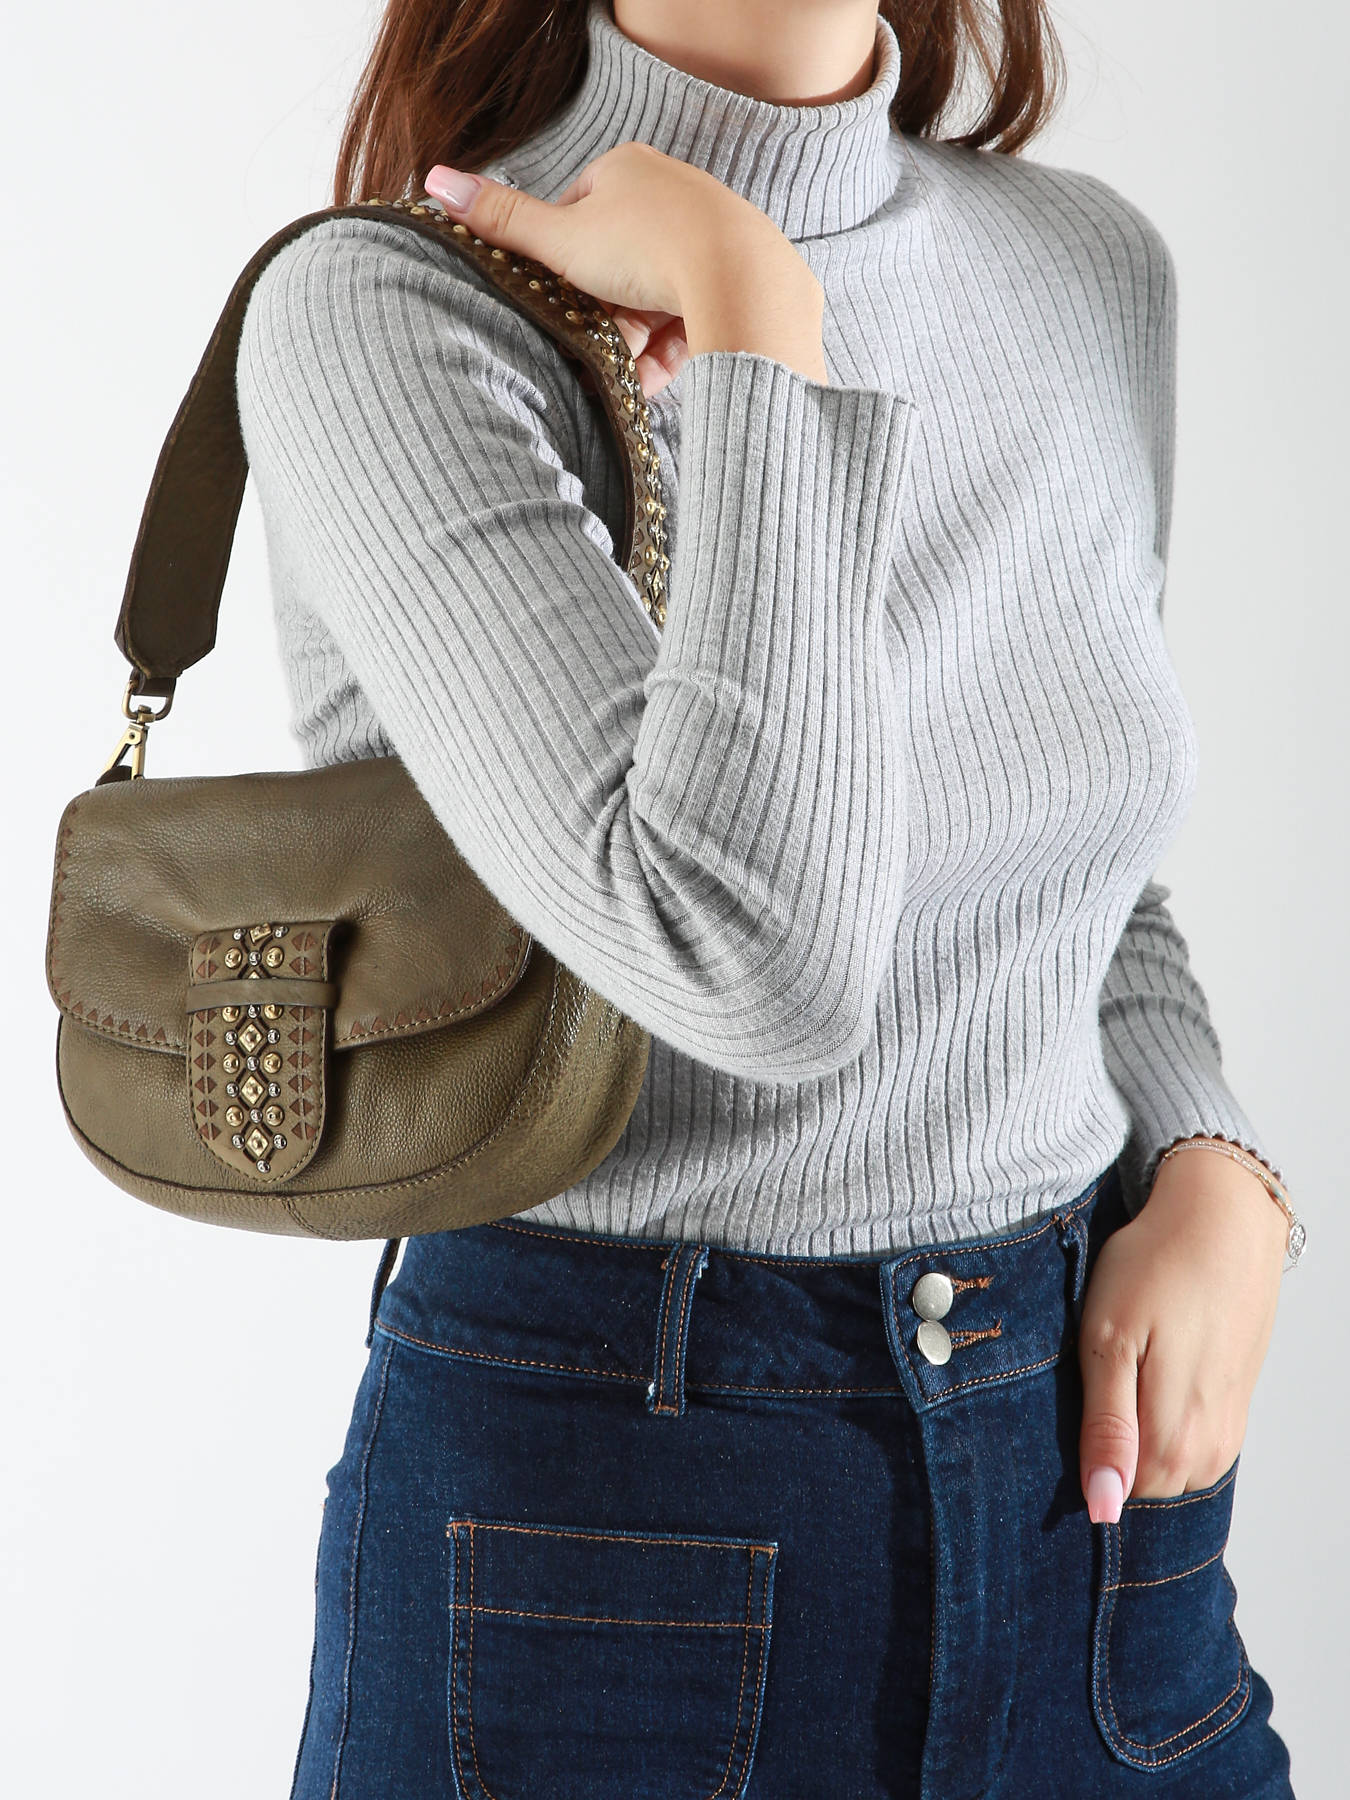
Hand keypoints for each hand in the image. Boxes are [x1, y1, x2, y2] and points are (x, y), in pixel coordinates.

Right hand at [423, 146, 823, 395]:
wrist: (740, 279)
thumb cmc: (650, 249)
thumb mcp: (562, 238)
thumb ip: (502, 219)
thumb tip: (435, 180)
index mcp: (628, 169)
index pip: (577, 219)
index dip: (563, 268)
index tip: (561, 302)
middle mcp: (672, 193)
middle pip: (617, 266)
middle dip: (601, 315)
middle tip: (589, 349)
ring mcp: (708, 235)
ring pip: (654, 298)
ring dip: (632, 343)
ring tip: (622, 375)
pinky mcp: (735, 280)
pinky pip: (690, 319)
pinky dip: (667, 353)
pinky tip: (651, 380)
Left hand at [1077, 1146, 1285, 1518]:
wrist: (1221, 1220)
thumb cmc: (1156, 1269)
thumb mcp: (1109, 1343)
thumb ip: (1107, 1429)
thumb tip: (1103, 1508)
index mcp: (1173, 1439)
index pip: (1117, 1498)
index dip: (1082, 1464)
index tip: (1063, 1417)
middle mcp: (1210, 1448)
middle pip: (1144, 1487)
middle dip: (1111, 1453)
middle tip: (1089, 1383)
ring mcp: (1228, 1426)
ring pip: (1170, 1467)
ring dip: (1138, 1436)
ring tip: (1122, 1373)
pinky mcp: (1236, 1403)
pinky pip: (1193, 1442)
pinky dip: (1164, 1420)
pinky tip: (1151, 1373)